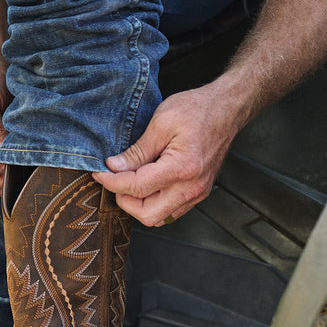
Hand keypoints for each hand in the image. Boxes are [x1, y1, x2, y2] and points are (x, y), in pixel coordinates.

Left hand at [93, 86, 239, 226]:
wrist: (227, 109)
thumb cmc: (197, 109)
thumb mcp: (161, 123)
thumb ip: (137, 151)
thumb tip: (114, 168)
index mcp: (182, 168)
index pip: (136, 187)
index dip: (112, 182)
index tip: (100, 174)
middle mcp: (192, 187)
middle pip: (147, 214)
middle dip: (125, 201)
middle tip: (115, 181)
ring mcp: (197, 194)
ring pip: (158, 217)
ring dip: (138, 204)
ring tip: (130, 181)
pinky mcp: (198, 194)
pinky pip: (169, 211)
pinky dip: (153, 203)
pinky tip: (146, 185)